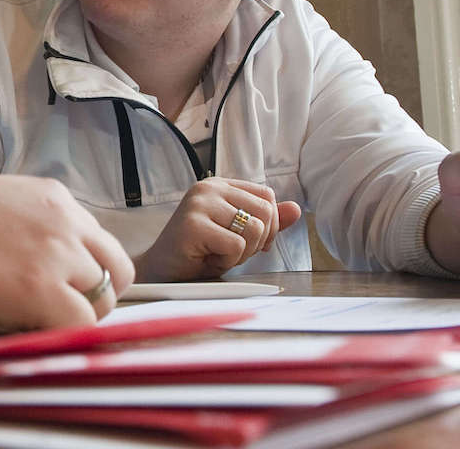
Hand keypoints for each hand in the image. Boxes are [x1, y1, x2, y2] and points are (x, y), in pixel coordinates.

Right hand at [0, 175, 134, 331]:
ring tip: (34, 331)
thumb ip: (20, 233)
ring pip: (102, 301)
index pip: (94, 240)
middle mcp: (61, 219)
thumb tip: (23, 270)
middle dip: (95, 297)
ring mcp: (55, 253)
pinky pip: (80, 327)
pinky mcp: (41, 290)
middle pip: (114, 268)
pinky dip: (61, 340)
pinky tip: (24, 338)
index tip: (58, 292)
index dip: (81, 272)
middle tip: (59, 319)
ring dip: (74, 321)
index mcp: (47, 196)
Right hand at [135, 178, 301, 282]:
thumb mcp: (239, 235)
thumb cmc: (200, 254)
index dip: (269, 225)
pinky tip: (207, 260)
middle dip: (257, 241)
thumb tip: (297, 209)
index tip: (248, 242)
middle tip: (231, 252)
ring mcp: (199, 204)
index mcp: (220, 185)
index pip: (267, 196)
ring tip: (217, 254)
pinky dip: (227, 261)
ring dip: (242, 253)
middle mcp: (209, 188)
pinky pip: (236, 246)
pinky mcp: (193, 225)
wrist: (163, 273)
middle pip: (266, 212)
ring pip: (254, 229)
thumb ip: (266, 222)